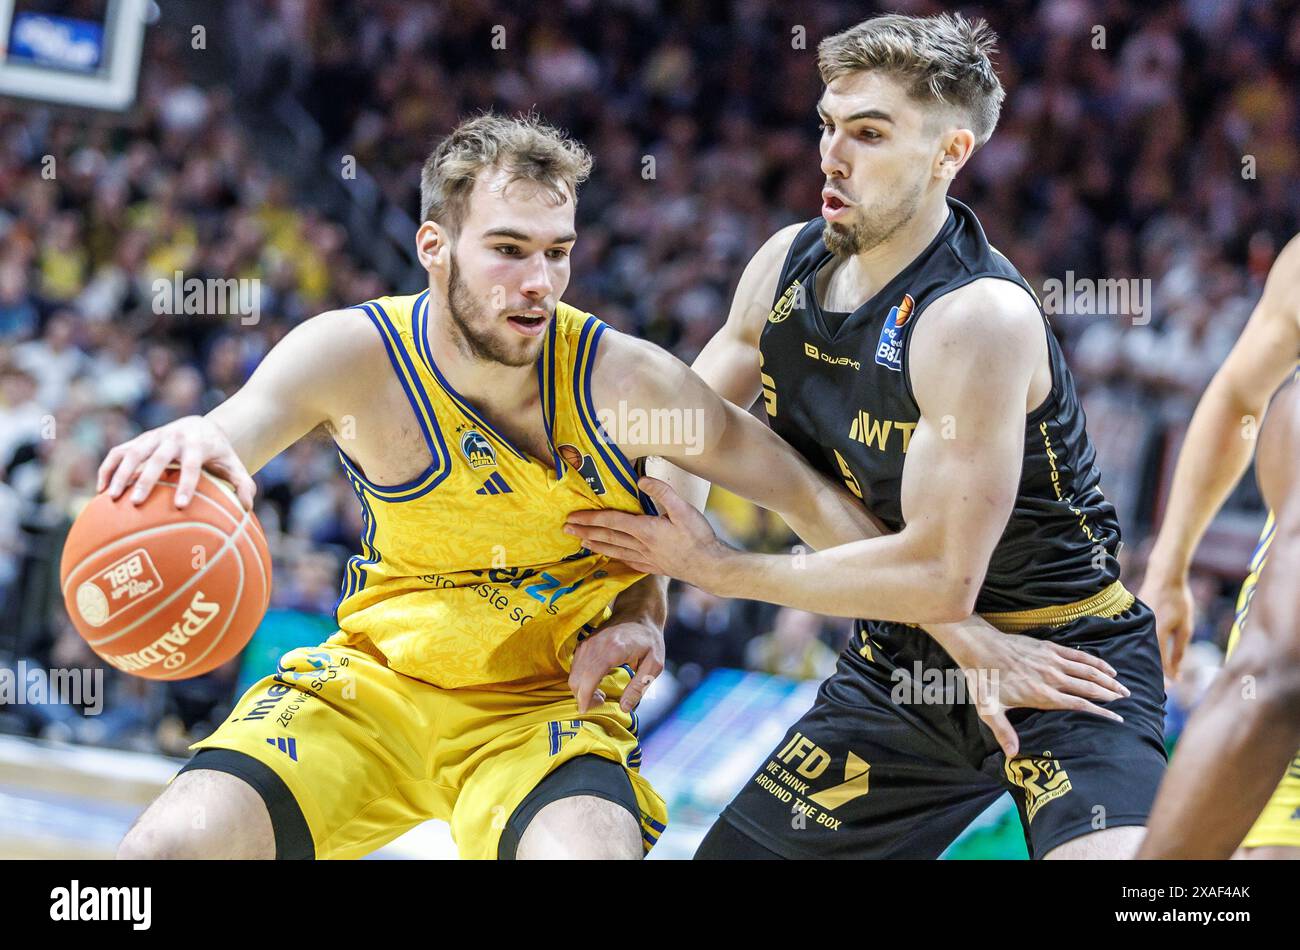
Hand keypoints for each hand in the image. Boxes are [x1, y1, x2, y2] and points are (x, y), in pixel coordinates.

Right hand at [97, 414, 254, 509]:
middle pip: (157, 458)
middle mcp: (173, 438)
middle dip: (146, 480)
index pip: (192, 465)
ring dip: (120, 474)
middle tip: (136, 504)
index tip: (181, 506)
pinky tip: (100, 491)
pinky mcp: (138, 440)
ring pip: (133, 453)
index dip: (187, 484)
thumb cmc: (218, 454)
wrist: (200, 426)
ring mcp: (152, 437)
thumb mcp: (234, 466)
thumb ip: (243, 485)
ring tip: (111, 499)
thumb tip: (247, 509)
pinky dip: (107, 468)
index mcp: (198, 444)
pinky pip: (118, 452)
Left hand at [565, 476, 729, 587]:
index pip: (611, 521)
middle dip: (585, 531)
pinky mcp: (653, 566)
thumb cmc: (699, 537)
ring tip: (581, 542)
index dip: (591, 518)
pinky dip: (614, 557)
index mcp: (645, 530)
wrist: (710, 567)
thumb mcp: (684, 509)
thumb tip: (641, 479)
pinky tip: (610, 557)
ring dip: (595, 544)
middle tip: (566, 529)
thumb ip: (662, 493)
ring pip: (614, 550)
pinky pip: (627, 561)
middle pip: (607, 536)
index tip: (573, 517)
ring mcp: (646, 558)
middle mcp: (641, 545)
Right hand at [568, 616, 664, 713]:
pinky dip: (580, 679)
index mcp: (612, 651)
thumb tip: (624, 708)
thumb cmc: (649, 639)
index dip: (585, 699)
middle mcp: (594, 646)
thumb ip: (639, 687)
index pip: (588, 680)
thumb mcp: (654, 665)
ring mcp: (587, 643)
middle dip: (583, 698)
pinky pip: (574, 667)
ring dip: (581, 689)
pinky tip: (595, 682)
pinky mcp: (584, 643)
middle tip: (601, 701)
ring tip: (600, 693)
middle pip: (576, 680)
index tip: (590, 711)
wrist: (639, 612)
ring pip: (573, 674)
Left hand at [946, 626, 1128, 757]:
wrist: (979, 647)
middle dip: (1109, 695)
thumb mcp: (989, 710)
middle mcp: (1051, 677)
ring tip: (1123, 687)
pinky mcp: (1049, 647)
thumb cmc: (984, 679)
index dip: (1100, 712)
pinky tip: (1106, 667)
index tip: (1117, 719)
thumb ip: (1003, 732)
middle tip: (1126, 701)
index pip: (1078, 705)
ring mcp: (1051, 660)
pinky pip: (1078, 655)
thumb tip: (1012, 756)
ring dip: (1107, 679)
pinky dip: (1094, 661)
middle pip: (1088, 687)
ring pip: (1087, 671)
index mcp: (1041, 694)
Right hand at [1136, 570, 1194, 679]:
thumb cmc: (1178, 601)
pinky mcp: (1133, 620)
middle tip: (1161, 686)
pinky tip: (1147, 654)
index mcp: (1158, 634)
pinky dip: (1143, 648)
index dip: (1167, 676)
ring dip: (1149, 661)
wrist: (1164, 577)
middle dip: (1155, 673)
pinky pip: (1137, 639)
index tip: (1173, 687)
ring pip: (1141, 649)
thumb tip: (1176, 671)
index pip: (1161, 662)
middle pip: (1147, 658)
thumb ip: (1180, 649)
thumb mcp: (1185, 626)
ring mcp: (1136, 625)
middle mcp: (1143, 631)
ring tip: (1155, 673)